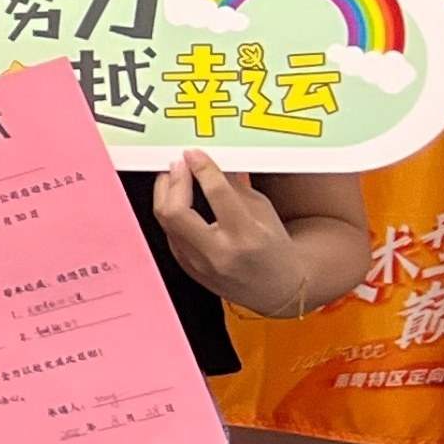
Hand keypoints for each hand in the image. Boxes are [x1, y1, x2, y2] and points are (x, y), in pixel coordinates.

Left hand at [154, 151, 307, 318]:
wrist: (278, 289)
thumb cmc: (274, 248)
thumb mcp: (263, 212)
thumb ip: (234, 187)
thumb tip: (210, 162)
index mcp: (247, 237)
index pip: (217, 195)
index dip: (201, 168)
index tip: (193, 154)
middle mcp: (219, 253)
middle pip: (175, 212)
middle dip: (173, 181)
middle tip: (178, 164)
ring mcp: (199, 265)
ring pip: (165, 222)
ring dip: (165, 194)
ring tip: (174, 177)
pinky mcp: (187, 268)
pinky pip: (169, 234)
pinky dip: (170, 213)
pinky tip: (177, 200)